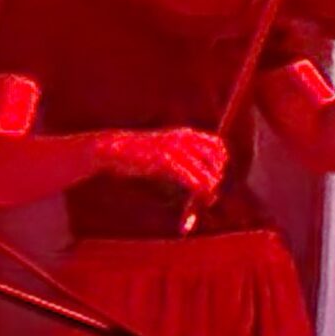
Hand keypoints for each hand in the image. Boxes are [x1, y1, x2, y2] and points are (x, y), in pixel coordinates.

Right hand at [96, 128, 227, 196]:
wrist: (113, 150)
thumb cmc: (136, 156)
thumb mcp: (162, 152)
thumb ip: (181, 160)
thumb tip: (199, 178)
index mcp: (184, 134)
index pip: (217, 144)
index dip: (221, 162)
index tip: (216, 176)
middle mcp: (184, 139)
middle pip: (216, 161)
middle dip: (216, 179)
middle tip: (209, 195)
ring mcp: (176, 150)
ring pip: (206, 175)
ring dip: (209, 191)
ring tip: (204, 201)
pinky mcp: (167, 163)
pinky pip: (193, 182)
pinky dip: (198, 194)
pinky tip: (198, 202)